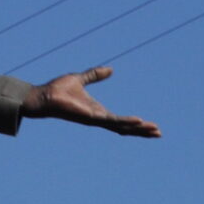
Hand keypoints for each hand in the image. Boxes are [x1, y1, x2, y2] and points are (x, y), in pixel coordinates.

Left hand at [28, 65, 159, 137]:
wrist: (45, 97)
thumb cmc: (58, 90)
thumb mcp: (81, 78)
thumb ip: (96, 75)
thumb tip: (111, 70)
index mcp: (99, 112)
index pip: (121, 121)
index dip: (135, 124)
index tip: (149, 124)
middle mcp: (100, 119)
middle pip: (125, 128)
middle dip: (142, 132)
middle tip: (158, 133)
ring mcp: (96, 120)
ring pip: (122, 127)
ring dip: (138, 129)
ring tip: (153, 129)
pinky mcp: (92, 118)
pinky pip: (113, 121)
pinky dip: (126, 121)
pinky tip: (138, 121)